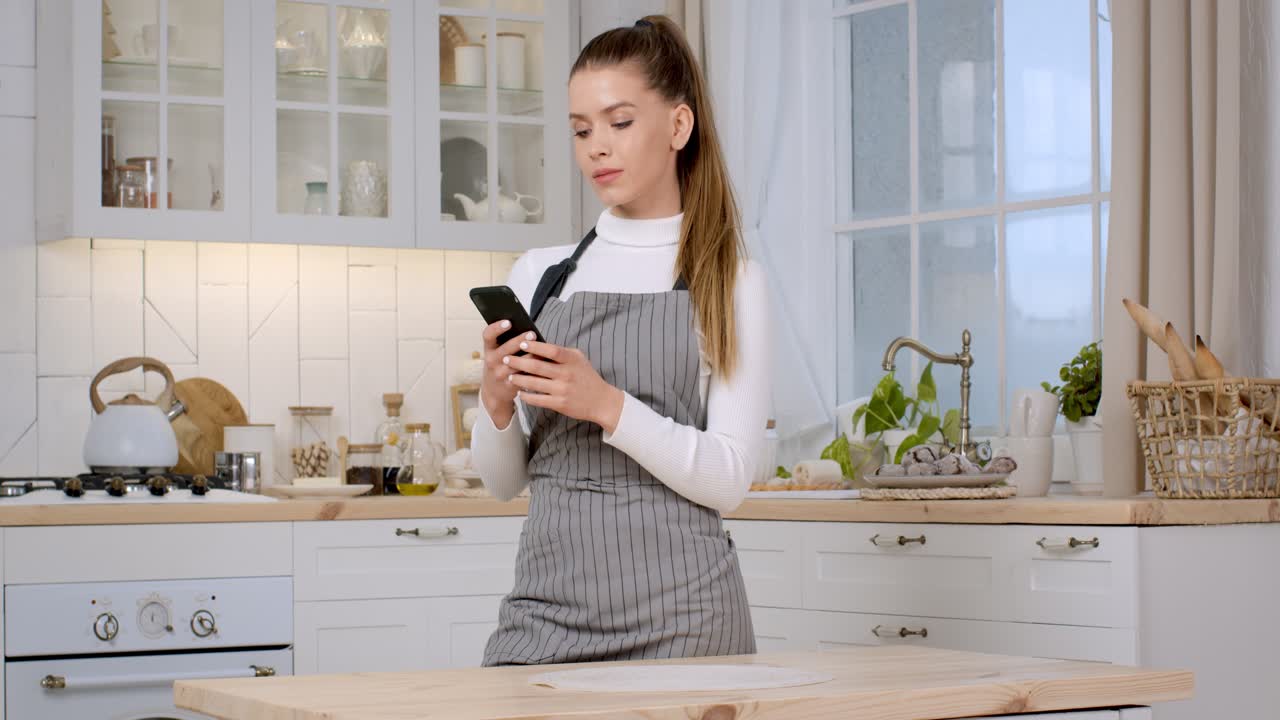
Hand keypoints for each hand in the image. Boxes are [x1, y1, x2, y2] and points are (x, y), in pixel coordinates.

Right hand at [480, 322, 535, 429]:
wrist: (494, 392)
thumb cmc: (499, 365)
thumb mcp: (497, 354)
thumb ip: (507, 342)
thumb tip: (527, 330)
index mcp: (488, 349)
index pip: (488, 335)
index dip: (497, 328)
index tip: (508, 322)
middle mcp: (491, 361)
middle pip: (505, 349)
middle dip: (519, 340)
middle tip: (532, 333)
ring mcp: (500, 373)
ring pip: (516, 363)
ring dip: (530, 356)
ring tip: (542, 350)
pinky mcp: (509, 384)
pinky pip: (523, 376)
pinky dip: (534, 370)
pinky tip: (543, 364)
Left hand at [506, 340, 624, 432]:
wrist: (601, 401)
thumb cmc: (587, 377)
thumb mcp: (579, 359)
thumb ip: (561, 352)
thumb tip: (538, 345)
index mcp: (572, 360)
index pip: (550, 350)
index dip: (535, 346)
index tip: (521, 343)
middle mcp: (567, 374)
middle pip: (537, 366)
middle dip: (518, 362)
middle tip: (506, 359)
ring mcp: (562, 390)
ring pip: (534, 383)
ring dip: (519, 379)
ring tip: (509, 374)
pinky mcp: (560, 404)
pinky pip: (538, 399)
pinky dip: (526, 396)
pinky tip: (520, 392)